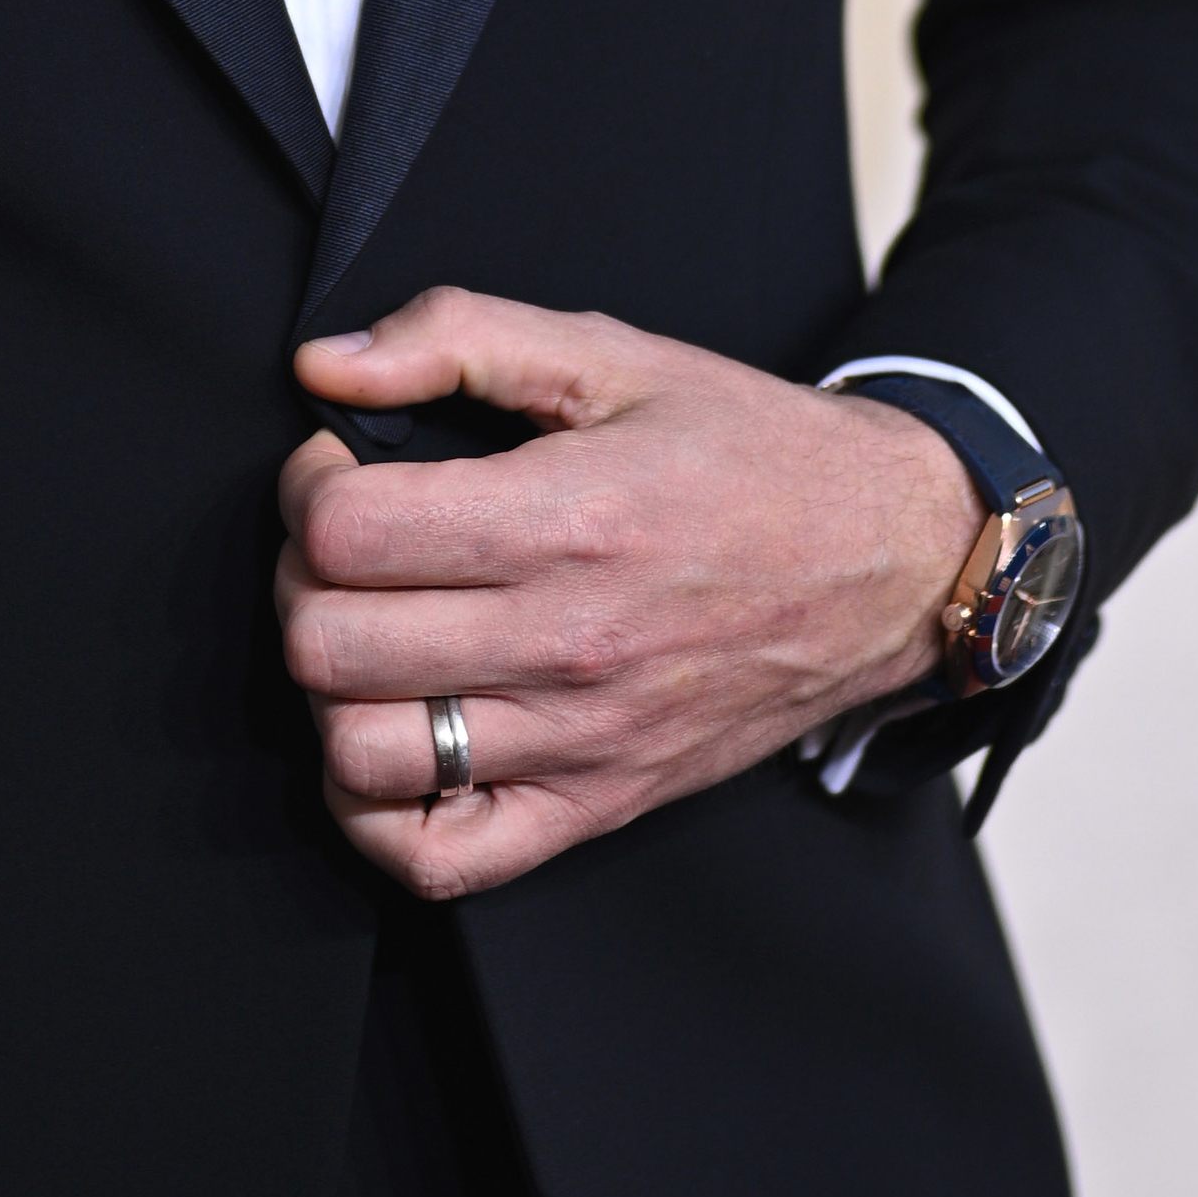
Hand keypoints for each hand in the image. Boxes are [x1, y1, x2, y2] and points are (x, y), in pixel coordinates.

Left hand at [276, 289, 983, 901]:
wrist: (894, 558)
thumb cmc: (749, 452)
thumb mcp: (613, 354)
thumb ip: (458, 336)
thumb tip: (322, 366)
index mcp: (566, 520)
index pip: (345, 533)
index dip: (310, 488)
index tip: (340, 468)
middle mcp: (566, 643)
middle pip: (328, 648)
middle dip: (303, 583)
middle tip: (349, 548)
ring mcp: (580, 740)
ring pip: (362, 756)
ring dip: (334, 694)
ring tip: (375, 635)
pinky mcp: (598, 804)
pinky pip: (440, 860)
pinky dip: (381, 813)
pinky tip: (398, 736)